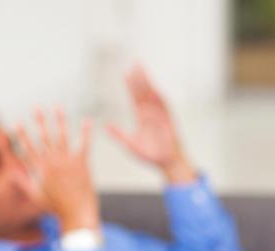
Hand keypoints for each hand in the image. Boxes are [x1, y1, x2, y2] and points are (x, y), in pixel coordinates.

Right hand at [15, 107, 98, 233]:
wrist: (76, 214)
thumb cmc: (55, 208)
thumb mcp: (35, 196)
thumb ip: (23, 183)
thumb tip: (12, 174)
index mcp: (40, 169)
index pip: (28, 147)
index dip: (23, 134)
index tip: (17, 122)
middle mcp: (52, 162)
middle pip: (44, 137)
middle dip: (40, 121)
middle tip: (36, 107)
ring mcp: (67, 161)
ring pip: (62, 136)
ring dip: (59, 120)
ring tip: (57, 107)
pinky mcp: (82, 163)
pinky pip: (84, 144)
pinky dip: (85, 132)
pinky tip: (87, 120)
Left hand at [105, 63, 195, 183]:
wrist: (166, 163)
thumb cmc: (150, 156)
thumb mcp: (130, 145)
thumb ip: (119, 134)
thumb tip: (104, 125)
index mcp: (142, 118)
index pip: (135, 98)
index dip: (131, 86)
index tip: (125, 74)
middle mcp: (151, 114)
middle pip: (144, 92)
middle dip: (140, 78)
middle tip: (135, 63)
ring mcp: (160, 116)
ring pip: (153, 95)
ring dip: (149, 83)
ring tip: (144, 71)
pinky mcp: (169, 121)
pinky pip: (165, 106)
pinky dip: (160, 97)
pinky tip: (155, 88)